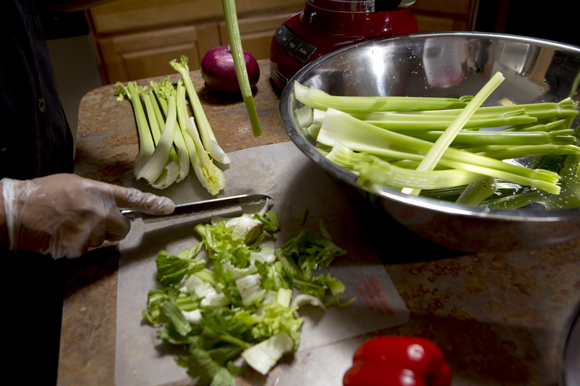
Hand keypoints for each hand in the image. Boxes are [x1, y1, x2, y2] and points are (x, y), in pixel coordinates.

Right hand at [1, 174, 174, 257]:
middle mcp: (98, 210)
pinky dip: (76, 247)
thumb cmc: (43, 195)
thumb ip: (97, 196)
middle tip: (91, 223)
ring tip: (67, 226)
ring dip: (91, 238)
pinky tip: (61, 236)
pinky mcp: (78, 247)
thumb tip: (111, 208)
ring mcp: (89, 230)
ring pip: (103, 242)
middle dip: (113, 230)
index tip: (169, 208)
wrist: (15, 211)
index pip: (132, 198)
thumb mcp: (74, 185)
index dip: (152, 204)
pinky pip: (87, 251)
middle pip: (123, 229)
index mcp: (98, 191)